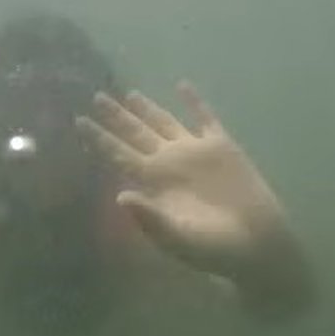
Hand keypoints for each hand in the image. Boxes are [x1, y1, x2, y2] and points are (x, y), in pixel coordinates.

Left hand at [77, 81, 313, 318]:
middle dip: (117, 115)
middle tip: (97, 96)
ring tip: (130, 93)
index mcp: (154, 183)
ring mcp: (195, 152)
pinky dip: (194, 102)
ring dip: (148, 107)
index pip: (120, 154)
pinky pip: (205, 118)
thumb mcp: (177, 239)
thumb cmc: (213, 249)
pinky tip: (182, 86)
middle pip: (137, 132)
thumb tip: (120, 196)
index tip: (79, 120)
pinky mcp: (222, 147)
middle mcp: (170, 163)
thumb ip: (149, 219)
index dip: (100, 138)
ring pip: (166, 122)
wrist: (256, 245)